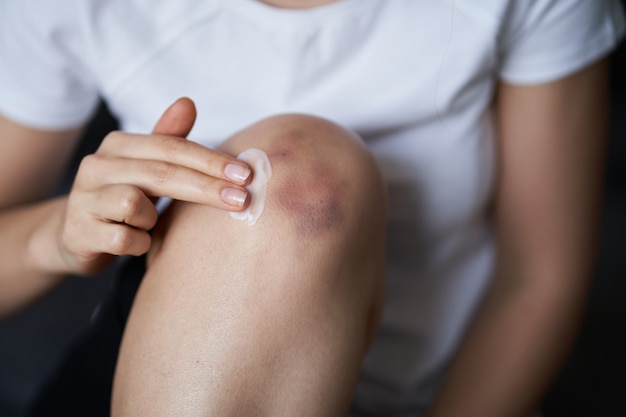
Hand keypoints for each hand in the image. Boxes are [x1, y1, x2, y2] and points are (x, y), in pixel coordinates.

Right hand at [58, 98, 250, 274]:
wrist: (77, 235)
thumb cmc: (123, 196)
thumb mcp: (146, 167)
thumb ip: (169, 138)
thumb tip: (188, 102)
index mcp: (119, 145)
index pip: (173, 148)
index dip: (211, 161)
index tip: (246, 175)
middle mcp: (97, 166)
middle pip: (162, 174)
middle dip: (207, 187)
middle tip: (242, 200)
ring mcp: (84, 199)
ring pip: (135, 205)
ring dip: (153, 220)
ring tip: (149, 224)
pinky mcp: (79, 232)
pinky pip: (123, 239)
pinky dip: (138, 243)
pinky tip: (137, 243)